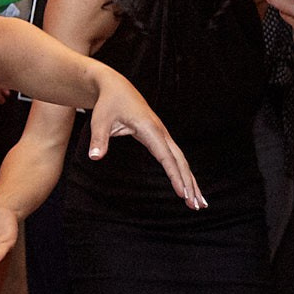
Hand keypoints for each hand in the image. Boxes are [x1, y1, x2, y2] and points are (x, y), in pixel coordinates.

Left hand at [86, 65, 204, 208]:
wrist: (115, 87)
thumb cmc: (108, 104)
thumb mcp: (100, 121)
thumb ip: (99, 139)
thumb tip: (95, 157)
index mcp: (150, 128)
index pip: (166, 157)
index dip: (175, 176)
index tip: (182, 193)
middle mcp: (160, 132)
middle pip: (180, 161)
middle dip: (189, 184)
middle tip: (196, 206)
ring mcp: (162, 134)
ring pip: (181, 160)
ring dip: (191, 181)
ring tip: (199, 203)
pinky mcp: (160, 137)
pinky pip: (175, 157)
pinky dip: (183, 173)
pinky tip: (188, 186)